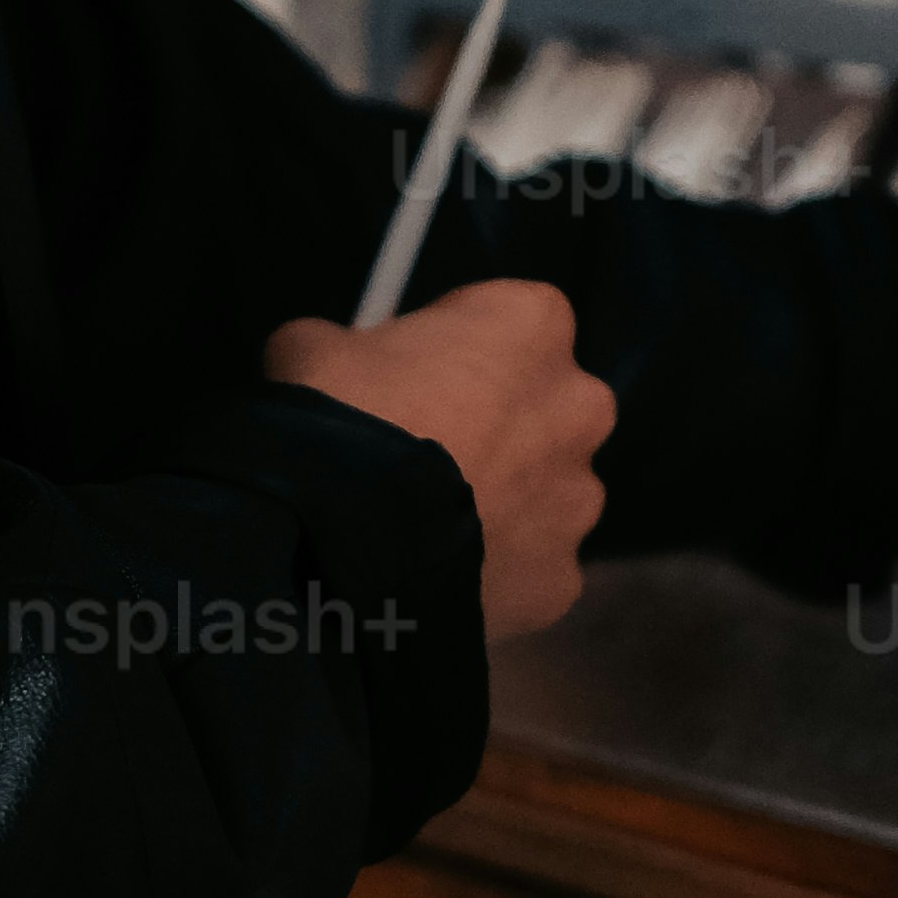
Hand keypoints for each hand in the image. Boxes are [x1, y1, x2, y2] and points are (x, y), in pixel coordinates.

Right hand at [264, 280, 612, 641]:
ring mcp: (578, 499)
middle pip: (542, 408)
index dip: (456, 348)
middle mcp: (580, 406)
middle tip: (426, 453)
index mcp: (533, 324)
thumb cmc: (341, 416)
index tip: (413, 376)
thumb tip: (341, 363)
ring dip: (500, 502)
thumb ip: (352, 346)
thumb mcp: (317, 345)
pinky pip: (527, 566)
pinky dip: (492, 571)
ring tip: (425, 525)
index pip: (508, 320)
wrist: (345, 538)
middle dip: (498, 427)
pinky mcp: (562, 578)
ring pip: (542, 494)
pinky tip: (436, 574)